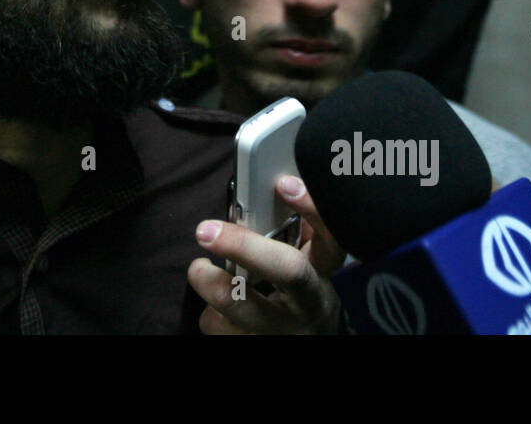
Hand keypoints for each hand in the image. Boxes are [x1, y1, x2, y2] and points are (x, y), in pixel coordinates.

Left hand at [187, 175, 346, 333]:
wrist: (303, 340)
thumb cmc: (296, 293)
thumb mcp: (303, 263)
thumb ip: (286, 232)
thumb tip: (256, 187)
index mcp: (321, 271)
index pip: (330, 236)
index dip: (313, 210)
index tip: (284, 183)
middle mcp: (309, 303)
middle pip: (288, 271)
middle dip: (245, 246)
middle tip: (206, 230)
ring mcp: (285, 331)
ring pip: (242, 307)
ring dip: (210, 284)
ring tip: (200, 270)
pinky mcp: (257, 347)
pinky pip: (220, 329)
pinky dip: (210, 316)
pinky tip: (216, 310)